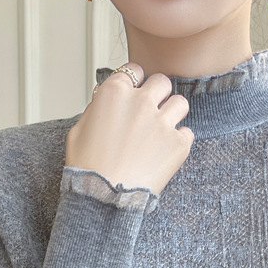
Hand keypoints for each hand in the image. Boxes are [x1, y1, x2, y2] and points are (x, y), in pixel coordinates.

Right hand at [64, 62, 193, 194]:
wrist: (103, 197)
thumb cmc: (87, 167)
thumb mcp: (79, 129)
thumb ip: (97, 108)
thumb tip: (105, 99)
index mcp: (115, 93)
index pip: (135, 70)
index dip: (136, 83)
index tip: (135, 95)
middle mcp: (141, 102)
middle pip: (162, 82)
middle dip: (158, 94)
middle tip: (152, 111)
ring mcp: (162, 123)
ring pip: (180, 103)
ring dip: (173, 113)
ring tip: (163, 130)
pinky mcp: (178, 144)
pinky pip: (188, 133)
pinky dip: (179, 141)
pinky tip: (166, 152)